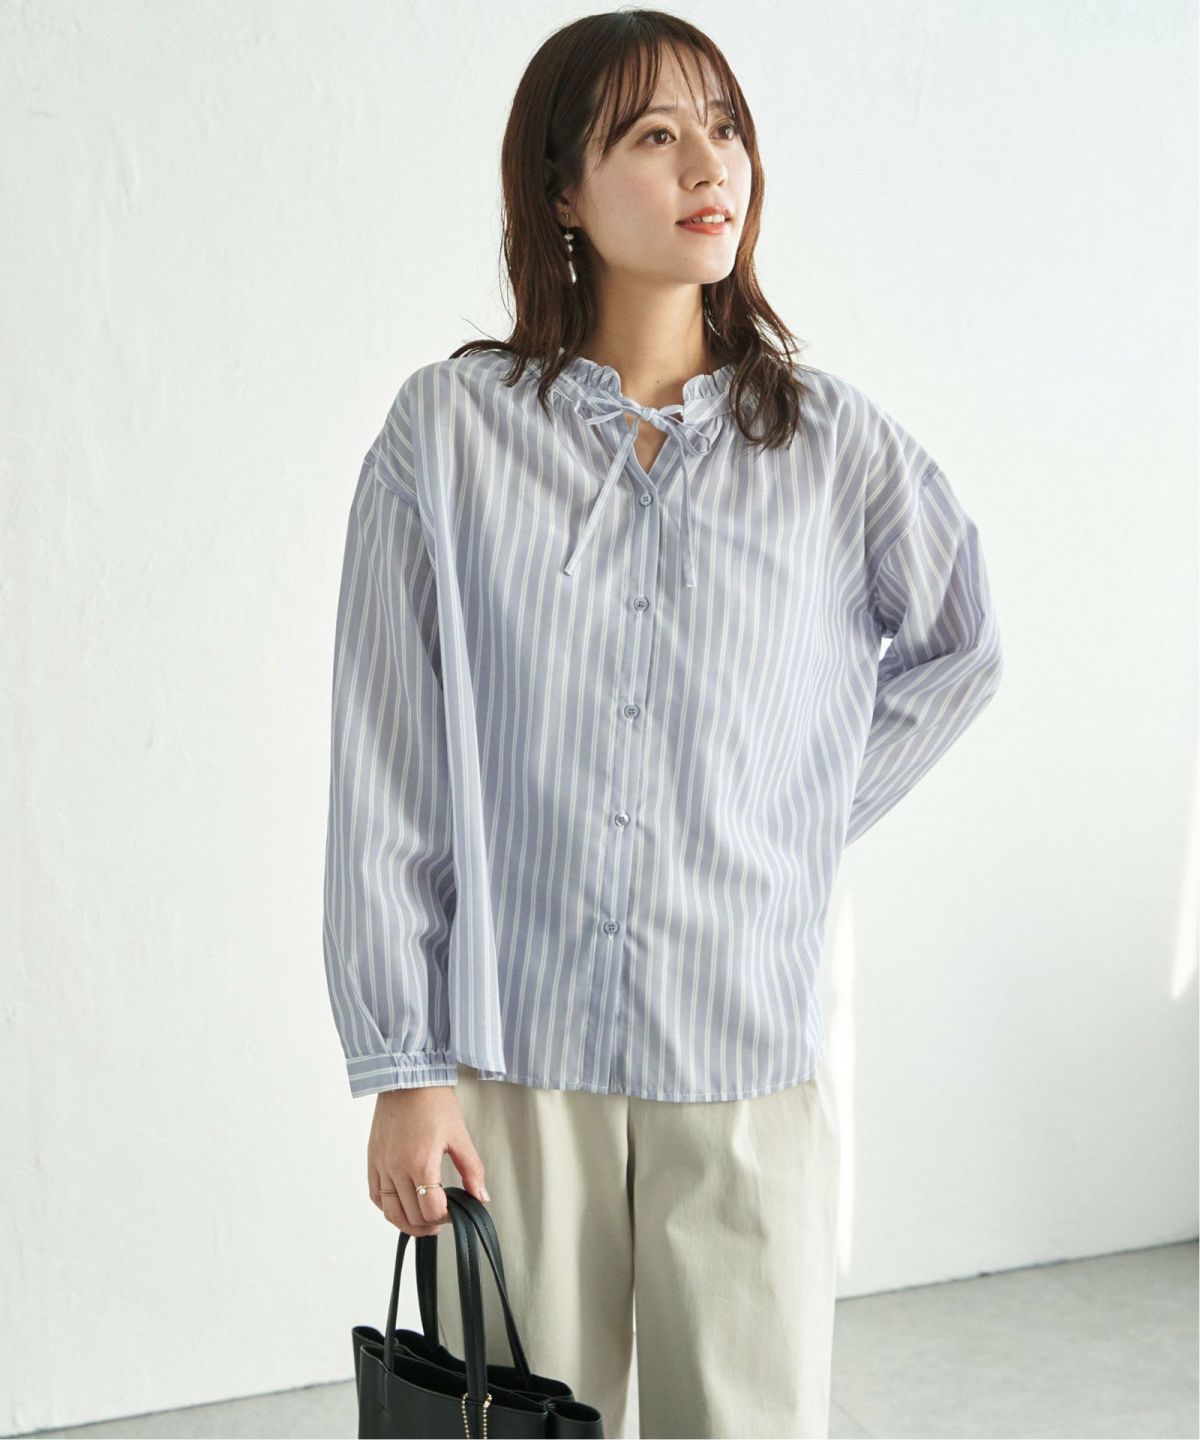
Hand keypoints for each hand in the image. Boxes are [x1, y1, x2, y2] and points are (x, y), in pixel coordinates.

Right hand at [367, 1084, 489, 1236]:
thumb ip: (472, 1170)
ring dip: (408, 1224)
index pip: (432, 1210)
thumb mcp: (460, 1135)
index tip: (455, 1211)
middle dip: (430, 1224)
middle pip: (412, 1216)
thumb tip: (481, 1197)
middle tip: (443, 1219)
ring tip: (423, 1222)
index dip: (447, 1217)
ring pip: (390, 1212)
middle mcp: (397, 1168)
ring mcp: (382, 1165)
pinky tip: (401, 1206)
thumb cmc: (433, 1100)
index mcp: (421, 1162)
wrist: (408, 1077)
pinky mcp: (373, 1159)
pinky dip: (388, 1208)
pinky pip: (376, 1196)